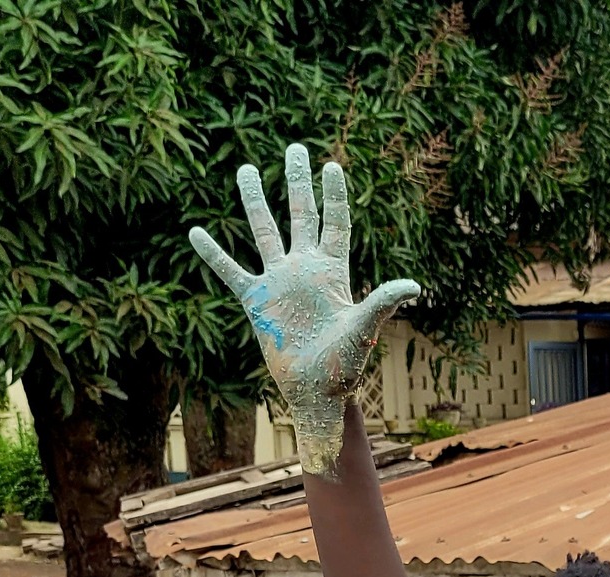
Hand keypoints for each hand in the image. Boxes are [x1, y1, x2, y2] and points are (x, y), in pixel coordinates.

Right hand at [190, 144, 420, 474]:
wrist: (316, 394)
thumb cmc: (344, 368)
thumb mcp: (363, 331)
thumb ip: (383, 303)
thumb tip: (415, 285)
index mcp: (332, 273)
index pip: (334, 224)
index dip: (333, 195)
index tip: (332, 165)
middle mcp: (304, 270)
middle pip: (301, 216)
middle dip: (298, 183)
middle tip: (295, 148)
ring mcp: (278, 283)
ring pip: (264, 232)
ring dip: (254, 201)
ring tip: (245, 169)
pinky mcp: (255, 302)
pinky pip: (230, 271)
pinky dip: (214, 254)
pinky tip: (195, 233)